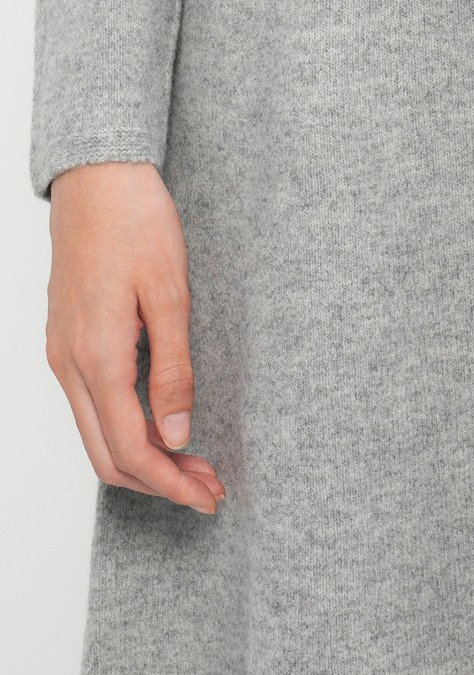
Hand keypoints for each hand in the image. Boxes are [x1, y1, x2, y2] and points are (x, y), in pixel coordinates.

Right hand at [45, 161, 224, 513]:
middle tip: (210, 488)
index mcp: (97, 356)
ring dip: (146, 459)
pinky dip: (128, 431)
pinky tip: (165, 426)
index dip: (171, 485)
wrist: (96, 177)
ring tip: (196, 463)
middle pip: (108, 457)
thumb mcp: (170, 295)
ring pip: (98, 435)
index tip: (209, 497)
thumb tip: (178, 434)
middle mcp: (69, 364)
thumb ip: (174, 370)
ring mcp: (63, 354)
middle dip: (160, 483)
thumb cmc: (136, 222)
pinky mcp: (67, 342)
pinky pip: (92, 408)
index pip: (132, 450)